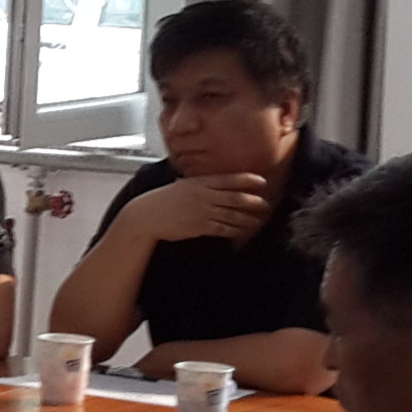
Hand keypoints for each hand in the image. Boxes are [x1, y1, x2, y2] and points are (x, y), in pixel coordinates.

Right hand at [127, 172, 271, 244]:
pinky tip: (242, 232)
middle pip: (236, 198)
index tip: (262, 181)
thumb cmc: (162, 199)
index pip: (230, 179)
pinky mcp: (199, 227)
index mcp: (200, 182)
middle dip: (254, 202)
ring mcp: (203, 212)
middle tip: (266, 204)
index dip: (248, 180)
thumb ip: (201, 184)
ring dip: (247, 219)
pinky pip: (222, 229)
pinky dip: (234, 231)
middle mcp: (204, 196)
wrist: (146, 216)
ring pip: (232, 215)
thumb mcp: (182, 185)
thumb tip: (216, 183)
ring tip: (258, 221)